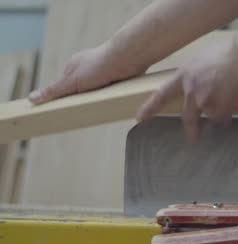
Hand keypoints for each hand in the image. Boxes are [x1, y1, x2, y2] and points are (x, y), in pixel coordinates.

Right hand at [28, 43, 143, 104]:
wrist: (127, 58)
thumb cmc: (99, 65)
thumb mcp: (72, 81)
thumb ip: (54, 91)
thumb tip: (32, 99)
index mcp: (74, 67)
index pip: (64, 88)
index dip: (64, 101)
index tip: (63, 114)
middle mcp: (88, 69)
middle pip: (81, 91)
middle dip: (83, 102)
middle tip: (85, 114)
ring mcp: (104, 74)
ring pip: (97, 93)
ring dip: (99, 101)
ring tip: (100, 109)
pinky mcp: (118, 78)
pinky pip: (112, 93)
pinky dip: (111, 98)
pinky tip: (112, 104)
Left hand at [135, 38, 237, 141]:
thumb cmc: (233, 51)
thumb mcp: (208, 56)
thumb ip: (203, 73)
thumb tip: (209, 84)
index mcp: (186, 75)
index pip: (163, 93)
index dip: (151, 107)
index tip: (141, 117)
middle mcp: (194, 93)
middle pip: (189, 117)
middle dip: (192, 129)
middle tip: (193, 137)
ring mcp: (208, 105)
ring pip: (216, 114)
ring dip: (225, 110)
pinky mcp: (224, 113)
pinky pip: (230, 115)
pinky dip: (236, 109)